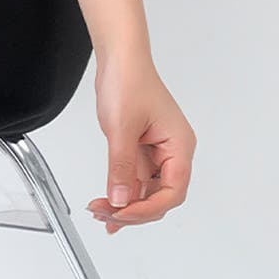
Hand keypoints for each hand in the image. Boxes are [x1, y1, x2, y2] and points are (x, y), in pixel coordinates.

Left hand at [86, 52, 196, 233]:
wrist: (120, 61)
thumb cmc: (129, 82)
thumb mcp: (122, 128)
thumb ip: (120, 166)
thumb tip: (119, 199)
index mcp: (179, 146)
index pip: (172, 191)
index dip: (148, 209)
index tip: (122, 215)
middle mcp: (172, 153)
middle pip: (160, 197)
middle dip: (133, 211)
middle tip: (104, 216)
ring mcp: (157, 154)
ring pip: (145, 192)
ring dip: (123, 205)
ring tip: (98, 212)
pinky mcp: (141, 152)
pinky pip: (134, 181)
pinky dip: (120, 194)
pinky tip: (106, 206)